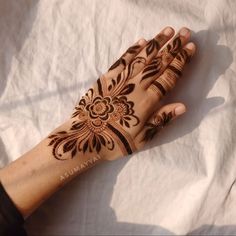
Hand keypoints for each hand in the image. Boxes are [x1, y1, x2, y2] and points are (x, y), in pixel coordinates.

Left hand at [48, 26, 195, 160]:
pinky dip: (133, 50)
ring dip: (156, 43)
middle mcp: (136, 86)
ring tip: (167, 31)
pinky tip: (142, 41)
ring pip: (143, 57)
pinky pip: (123, 60)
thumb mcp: (142, 138)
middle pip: (158, 63)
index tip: (190, 48)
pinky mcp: (107, 77)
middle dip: (173, 47)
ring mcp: (121, 80)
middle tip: (185, 33)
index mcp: (147, 102)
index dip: (181, 62)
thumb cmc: (115, 141)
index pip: (168, 77)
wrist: (85, 136)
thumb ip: (161, 120)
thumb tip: (182, 106)